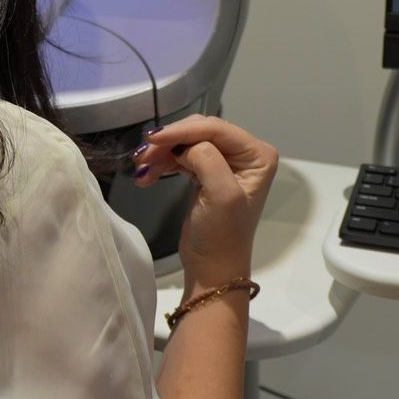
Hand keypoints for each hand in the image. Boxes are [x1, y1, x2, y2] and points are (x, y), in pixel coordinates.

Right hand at [132, 115, 277, 289]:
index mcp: (257, 155)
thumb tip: (185, 146)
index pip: (216, 129)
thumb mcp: (222, 196)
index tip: (151, 139)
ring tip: (141, 170)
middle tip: (142, 158)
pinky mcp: (206, 173)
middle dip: (170, 142)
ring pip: (186, 143)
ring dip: (162, 154)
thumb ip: (208, 160)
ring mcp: (225, 163)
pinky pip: (181, 157)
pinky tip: (147, 176)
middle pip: (200, 132)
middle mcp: (245, 154)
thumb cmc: (222, 237)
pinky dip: (163, 163)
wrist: (211, 269)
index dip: (182, 130)